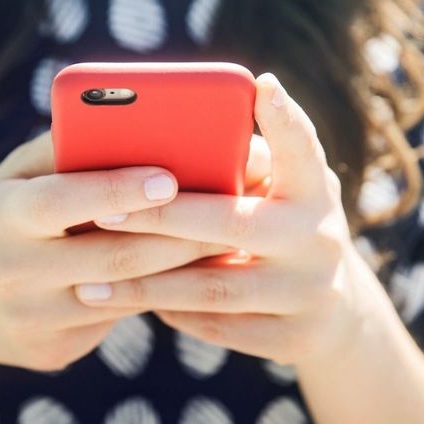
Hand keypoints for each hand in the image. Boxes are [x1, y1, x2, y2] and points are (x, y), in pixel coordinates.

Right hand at [0, 133, 230, 371]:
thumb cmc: (2, 217)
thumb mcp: (17, 178)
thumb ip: (69, 150)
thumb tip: (146, 121)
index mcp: (2, 217)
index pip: (63, 201)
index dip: (117, 190)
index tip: (171, 177)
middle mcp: (11, 272)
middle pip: (113, 257)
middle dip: (179, 235)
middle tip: (233, 213)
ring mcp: (31, 320)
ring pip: (124, 295)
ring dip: (180, 269)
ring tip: (226, 242)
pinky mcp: (52, 353)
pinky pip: (115, 321)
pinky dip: (154, 296)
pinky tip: (188, 279)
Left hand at [76, 73, 385, 366]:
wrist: (335, 314)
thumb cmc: (280, 228)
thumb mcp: (279, 192)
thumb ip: (240, 165)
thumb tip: (154, 141)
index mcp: (315, 190)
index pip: (303, 147)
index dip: (285, 118)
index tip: (260, 84)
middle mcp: (321, 238)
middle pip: (231, 225)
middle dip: (160, 219)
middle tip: (103, 212)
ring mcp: (310, 293)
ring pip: (213, 288)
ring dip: (147, 282)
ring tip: (89, 280)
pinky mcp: (295, 339)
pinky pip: (216, 326)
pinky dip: (169, 312)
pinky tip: (128, 301)